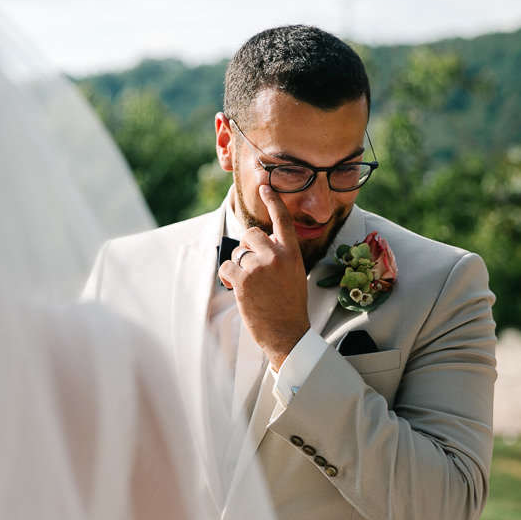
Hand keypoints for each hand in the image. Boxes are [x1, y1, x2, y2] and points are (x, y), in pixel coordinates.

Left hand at [218, 186, 309, 370]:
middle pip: (251, 234)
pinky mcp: (242, 280)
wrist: (287, 332)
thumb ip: (280, 255)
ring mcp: (259, 267)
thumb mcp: (294, 274)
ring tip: (249, 285)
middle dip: (246, 248)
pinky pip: (226, 268)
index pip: (282, 220)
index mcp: (292, 253)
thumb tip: (260, 244)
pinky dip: (227, 278)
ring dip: (237, 266)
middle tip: (252, 268)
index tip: (265, 186)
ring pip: (237, 252)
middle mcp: (276, 256)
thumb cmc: (290, 306)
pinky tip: (236, 289)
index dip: (273, 201)